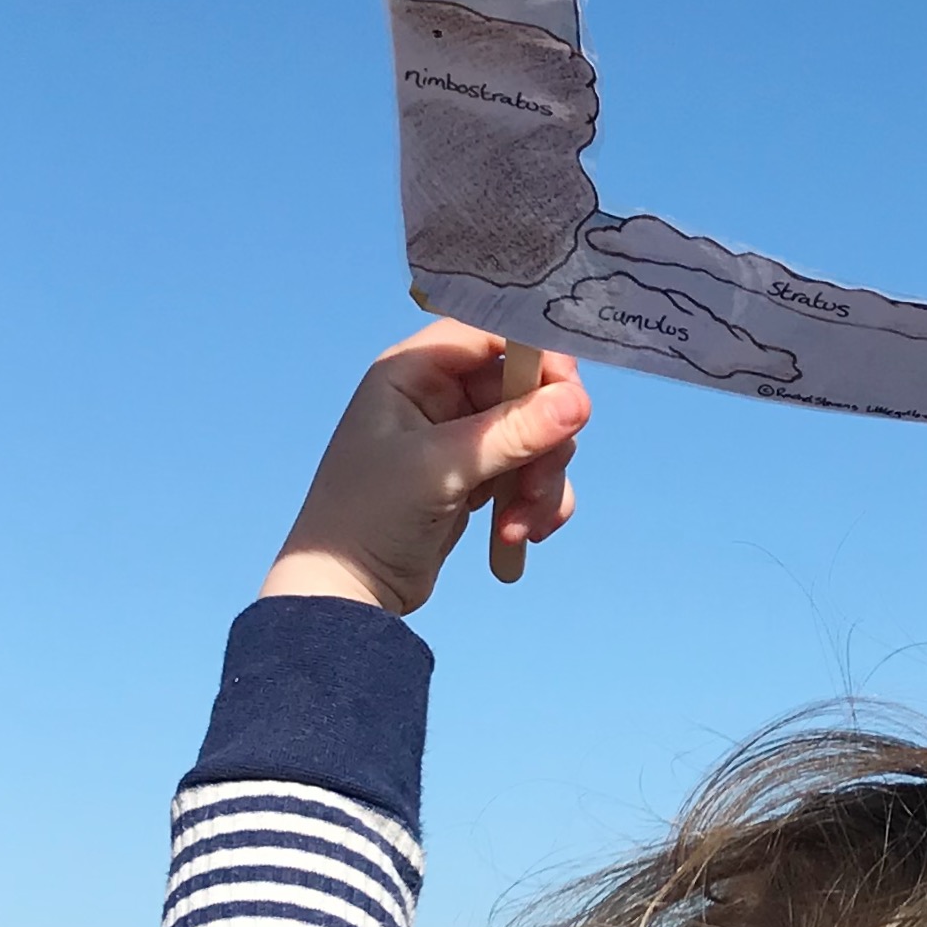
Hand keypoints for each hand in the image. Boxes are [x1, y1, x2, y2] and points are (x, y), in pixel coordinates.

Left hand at [260, 324, 591, 617]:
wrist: (346, 592)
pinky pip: (529, 472)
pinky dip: (535, 503)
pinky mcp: (477, 477)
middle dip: (543, 441)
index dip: (539, 357)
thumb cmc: (371, 515)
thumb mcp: (441, 468)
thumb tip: (580, 402)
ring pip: (535, 435)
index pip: (493, 334)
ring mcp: (461, 437)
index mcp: (415, 371)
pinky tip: (519, 537)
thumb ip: (511, 431)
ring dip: (540, 481)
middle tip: (537, 484)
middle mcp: (439, 394)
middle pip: (525, 388)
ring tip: (520, 527)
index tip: (571, 397)